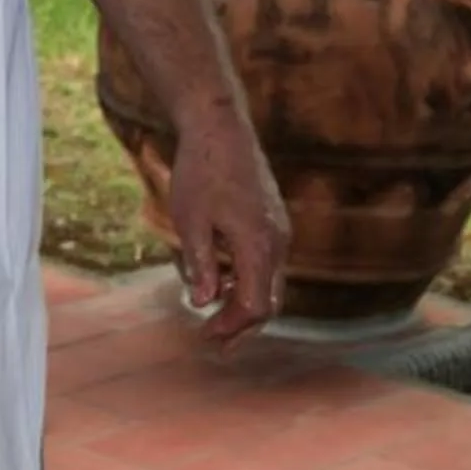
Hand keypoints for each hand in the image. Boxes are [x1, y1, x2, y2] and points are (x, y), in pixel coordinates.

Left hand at [164, 108, 287, 343]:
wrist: (221, 128)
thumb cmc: (201, 172)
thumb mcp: (190, 221)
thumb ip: (200, 265)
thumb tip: (202, 303)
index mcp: (258, 246)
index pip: (255, 305)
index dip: (231, 328)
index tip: (205, 338)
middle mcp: (278, 243)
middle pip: (269, 301)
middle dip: (241, 325)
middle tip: (212, 341)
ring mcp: (280, 232)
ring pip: (270, 283)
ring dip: (243, 303)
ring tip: (214, 315)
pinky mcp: (275, 223)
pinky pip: (268, 264)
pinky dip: (248, 280)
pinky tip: (222, 279)